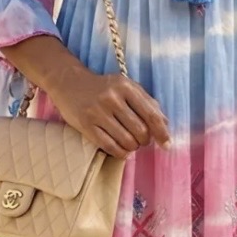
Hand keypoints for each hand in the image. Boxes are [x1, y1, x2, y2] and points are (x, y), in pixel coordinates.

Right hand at [47, 61, 170, 156]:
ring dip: (133, 147)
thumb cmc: (104, 87)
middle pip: (140, 131)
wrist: (69, 83)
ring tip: (130, 143)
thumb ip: (147, 102)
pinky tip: (122, 150)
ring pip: (127, 141)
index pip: (150, 114)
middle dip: (145, 140)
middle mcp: (112, 98)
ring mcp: (97, 112)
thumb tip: (165, 124)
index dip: (161, 132)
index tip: (166, 144)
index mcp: (126, 87)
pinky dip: (121, 153)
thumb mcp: (126, 87)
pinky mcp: (86, 125)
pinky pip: (110, 147)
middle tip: (141, 139)